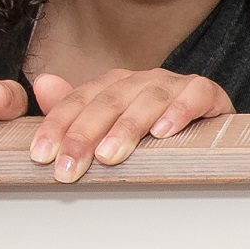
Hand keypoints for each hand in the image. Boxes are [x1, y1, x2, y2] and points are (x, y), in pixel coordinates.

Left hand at [29, 69, 233, 181]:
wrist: (208, 128)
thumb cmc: (153, 131)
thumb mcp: (109, 126)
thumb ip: (74, 110)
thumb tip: (42, 84)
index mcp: (114, 86)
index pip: (78, 100)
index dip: (58, 126)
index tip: (42, 156)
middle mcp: (141, 80)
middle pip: (108, 101)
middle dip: (85, 134)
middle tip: (69, 168)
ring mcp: (174, 84)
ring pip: (147, 98)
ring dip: (127, 127)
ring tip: (109, 155)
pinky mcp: (206, 92)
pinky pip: (193, 96)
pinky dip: (178, 112)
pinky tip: (163, 132)